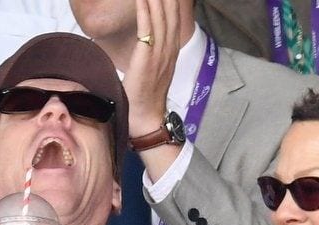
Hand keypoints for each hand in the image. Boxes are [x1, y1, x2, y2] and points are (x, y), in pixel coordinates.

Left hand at [122, 0, 181, 137]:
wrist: (147, 118)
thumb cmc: (144, 96)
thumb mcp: (154, 69)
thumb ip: (151, 52)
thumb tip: (144, 40)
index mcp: (171, 49)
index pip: (174, 16)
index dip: (173, 0)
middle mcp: (169, 48)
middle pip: (171, 12)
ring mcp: (160, 53)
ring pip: (160, 17)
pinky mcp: (148, 59)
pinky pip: (147, 29)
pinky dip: (145, 11)